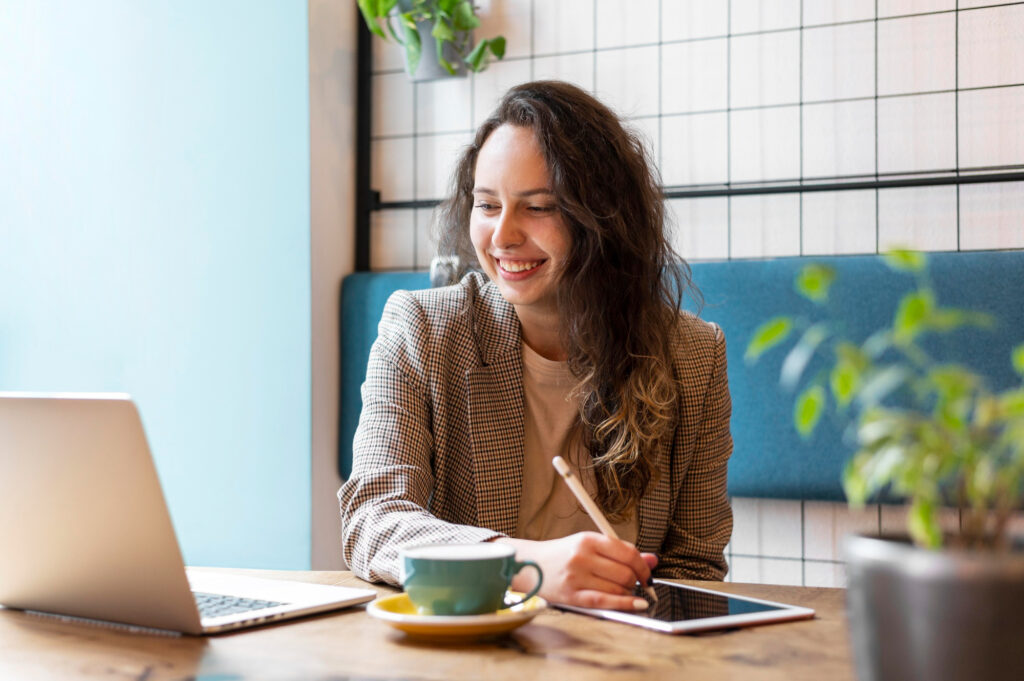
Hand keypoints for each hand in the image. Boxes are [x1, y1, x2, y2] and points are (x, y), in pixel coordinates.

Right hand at [495, 533, 657, 610]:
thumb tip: (653, 560)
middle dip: (636, 581)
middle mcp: (582, 556)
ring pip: (617, 589)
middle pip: (625, 573)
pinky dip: (624, 604)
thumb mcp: (589, 545)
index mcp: (588, 539)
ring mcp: (576, 577)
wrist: (530, 564)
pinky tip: (636, 604)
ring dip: (628, 593)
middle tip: (634, 584)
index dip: (643, 566)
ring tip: (624, 591)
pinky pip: (604, 602)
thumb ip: (621, 552)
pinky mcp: (571, 596)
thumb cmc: (563, 555)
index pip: (627, 552)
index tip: (648, 574)